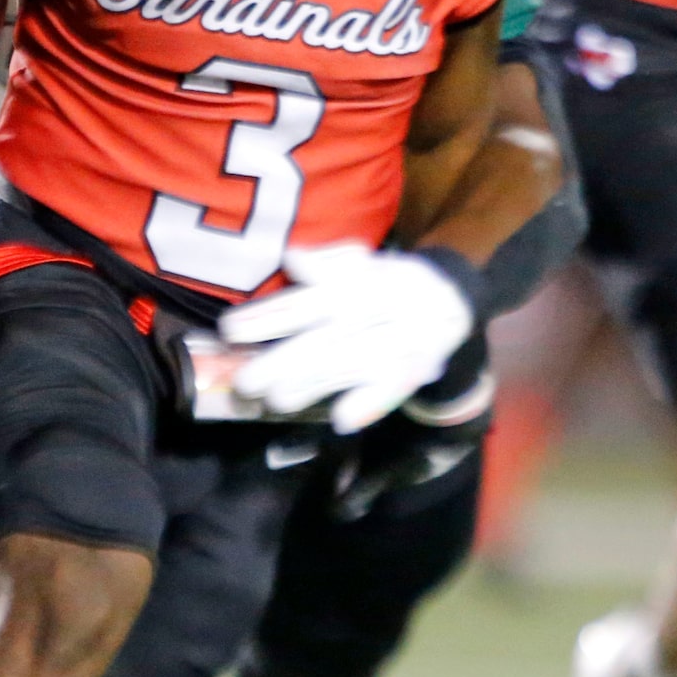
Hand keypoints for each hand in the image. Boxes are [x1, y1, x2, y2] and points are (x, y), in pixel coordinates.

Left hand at [218, 243, 475, 434]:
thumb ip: (325, 263)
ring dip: (314, 385)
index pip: (300, 305)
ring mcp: (387, 347)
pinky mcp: (407, 373)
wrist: (447, 300)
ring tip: (278, 401)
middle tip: (245, 382)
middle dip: (281, 362)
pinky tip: (342, 419)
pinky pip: (389, 391)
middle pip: (318, 342)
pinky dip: (368, 405)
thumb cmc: (382, 283)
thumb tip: (292, 257)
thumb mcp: (357, 265)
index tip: (229, 329)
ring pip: (347, 368)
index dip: (265, 317)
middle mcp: (364, 318)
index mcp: (346, 290)